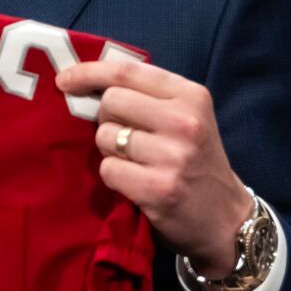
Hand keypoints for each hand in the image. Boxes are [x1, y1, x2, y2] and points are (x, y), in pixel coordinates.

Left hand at [54, 58, 253, 278]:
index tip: (65, 79)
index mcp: (191, 96)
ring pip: (105, 137)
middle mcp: (184, 121)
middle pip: (111, 102)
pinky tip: (136, 183)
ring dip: (110, 151)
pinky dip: (113, 177)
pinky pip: (108, 170)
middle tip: (126, 138)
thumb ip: (148, 97)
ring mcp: (173, 156)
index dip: (89, 72)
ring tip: (136, 163)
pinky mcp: (158, 188)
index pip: (127, 72)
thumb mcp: (187, 118)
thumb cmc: (197, 163)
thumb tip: (88, 83)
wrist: (226, 218)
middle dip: (107, 119)